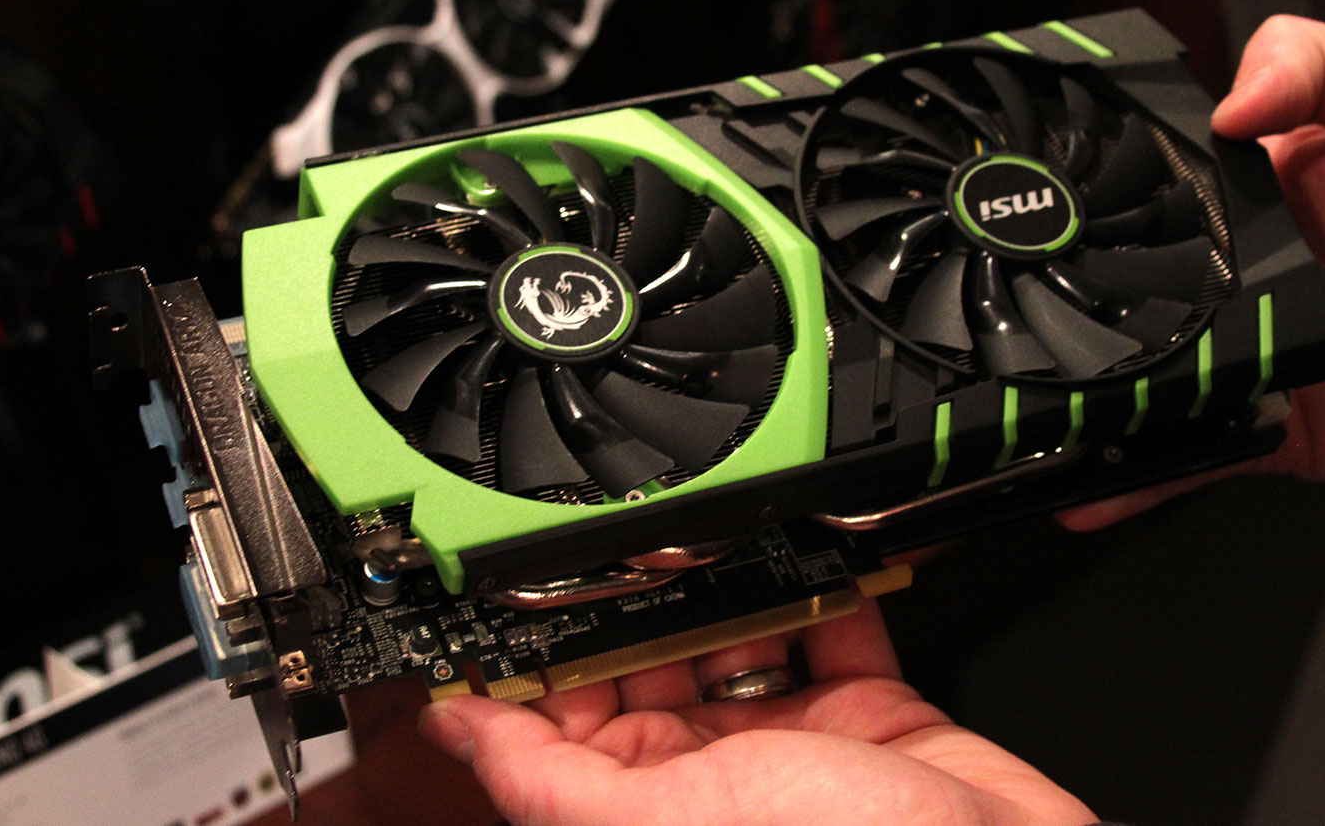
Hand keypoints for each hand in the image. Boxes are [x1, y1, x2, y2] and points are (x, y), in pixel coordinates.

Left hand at [420, 599, 1093, 825]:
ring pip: (740, 636)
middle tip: (639, 534)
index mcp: (653, 807)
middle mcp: (717, 776)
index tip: (533, 581)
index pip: (570, 718)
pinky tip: (807, 551)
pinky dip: (822, 588)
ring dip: (730, 584)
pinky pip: (833, 629)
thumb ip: (551, 776)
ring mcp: (796, 743)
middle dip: (645, 599)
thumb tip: (453, 726)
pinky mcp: (871, 711)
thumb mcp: (670, 819)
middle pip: (654, 664)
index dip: (550, 649)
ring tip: (718, 527)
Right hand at [1059, 15, 1324, 529]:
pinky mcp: (1262, 426)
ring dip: (1077, 404)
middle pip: (1121, 297)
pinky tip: (1075, 491)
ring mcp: (1241, 359)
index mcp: (1244, 202)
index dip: (1088, 205)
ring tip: (1012, 414)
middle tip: (995, 320)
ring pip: (1138, 384)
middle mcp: (1229, 282)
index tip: (1028, 214)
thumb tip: (1220, 104)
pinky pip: (1187, 456)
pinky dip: (1131, 481)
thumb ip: (1311, 64)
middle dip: (1056, 311)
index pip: (1142, 200)